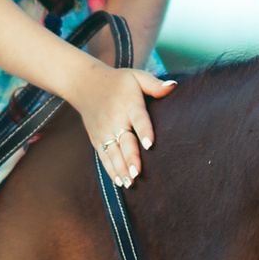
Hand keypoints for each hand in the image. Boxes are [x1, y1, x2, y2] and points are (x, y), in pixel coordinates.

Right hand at [69, 59, 173, 185]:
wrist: (84, 84)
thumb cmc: (118, 81)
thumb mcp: (136, 76)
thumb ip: (154, 84)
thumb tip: (174, 86)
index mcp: (128, 103)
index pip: (138, 118)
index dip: (144, 131)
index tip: (149, 144)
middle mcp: (115, 119)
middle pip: (124, 141)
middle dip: (130, 157)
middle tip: (138, 173)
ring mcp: (104, 131)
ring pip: (113, 153)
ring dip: (121, 168)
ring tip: (130, 183)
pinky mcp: (97, 139)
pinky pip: (104, 157)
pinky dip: (111, 170)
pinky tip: (120, 182)